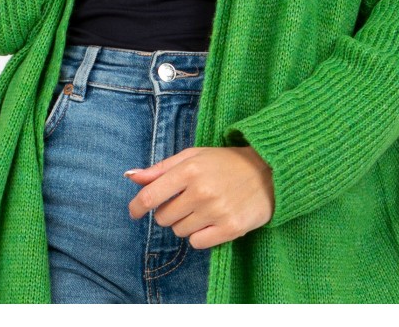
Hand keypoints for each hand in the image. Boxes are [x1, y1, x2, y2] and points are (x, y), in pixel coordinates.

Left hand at [125, 145, 274, 248]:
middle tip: (185, 201)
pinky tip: (210, 222)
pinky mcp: (230, 228)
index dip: (136, 207)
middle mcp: (201, 190)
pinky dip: (199, 236)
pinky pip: (197, 243)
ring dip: (184, 223)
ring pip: (179, 231)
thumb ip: (161, 168)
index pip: (150, 196)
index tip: (134, 212)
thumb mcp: (193, 156)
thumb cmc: (225, 162)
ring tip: (202, 209)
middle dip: (168, 212)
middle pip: (164, 217)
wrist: (267, 171)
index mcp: (189, 169)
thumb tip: (131, 176)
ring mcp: (216, 210)